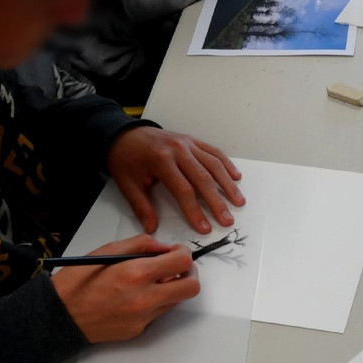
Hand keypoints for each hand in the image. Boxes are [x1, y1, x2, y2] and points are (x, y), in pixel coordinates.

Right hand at [52, 234, 198, 342]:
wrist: (59, 315)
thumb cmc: (78, 281)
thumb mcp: (107, 250)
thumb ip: (141, 245)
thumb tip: (164, 248)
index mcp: (136, 273)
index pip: (182, 262)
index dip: (183, 254)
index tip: (176, 252)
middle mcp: (144, 298)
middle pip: (191, 287)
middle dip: (189, 274)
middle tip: (177, 267)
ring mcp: (143, 317)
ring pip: (176, 300)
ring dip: (171, 288)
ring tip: (151, 281)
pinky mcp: (139, 330)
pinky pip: (159, 313)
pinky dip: (155, 302)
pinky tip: (135, 296)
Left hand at [107, 126, 244, 234]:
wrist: (124, 134)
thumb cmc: (126, 159)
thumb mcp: (128, 184)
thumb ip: (142, 206)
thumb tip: (151, 228)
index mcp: (161, 161)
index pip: (183, 190)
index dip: (195, 210)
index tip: (204, 227)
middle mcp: (178, 150)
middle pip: (203, 178)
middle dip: (217, 202)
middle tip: (227, 220)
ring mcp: (188, 143)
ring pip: (213, 164)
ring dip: (228, 184)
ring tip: (238, 201)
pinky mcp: (192, 140)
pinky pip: (214, 151)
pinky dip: (226, 164)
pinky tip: (236, 177)